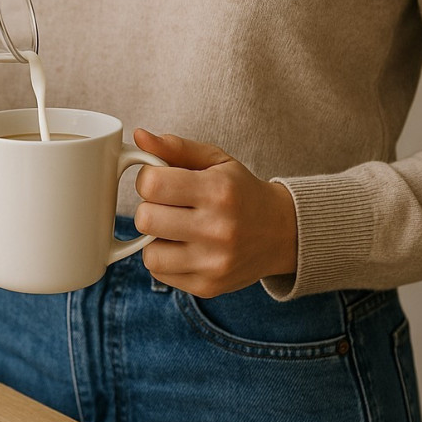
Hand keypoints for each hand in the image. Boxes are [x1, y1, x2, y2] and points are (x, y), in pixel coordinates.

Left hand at [133, 129, 296, 296]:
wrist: (282, 233)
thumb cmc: (240, 190)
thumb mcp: (215, 160)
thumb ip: (175, 147)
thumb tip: (139, 135)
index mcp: (218, 190)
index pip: (151, 184)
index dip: (148, 179)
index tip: (161, 181)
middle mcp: (218, 229)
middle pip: (145, 219)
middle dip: (150, 208)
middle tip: (167, 205)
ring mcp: (214, 262)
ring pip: (148, 254)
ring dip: (154, 239)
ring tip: (174, 229)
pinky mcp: (208, 286)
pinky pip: (160, 274)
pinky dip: (165, 259)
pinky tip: (184, 247)